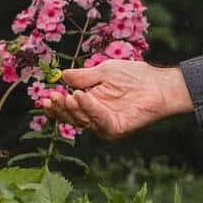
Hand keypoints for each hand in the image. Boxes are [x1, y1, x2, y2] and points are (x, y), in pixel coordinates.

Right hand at [39, 61, 190, 140]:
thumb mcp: (104, 72)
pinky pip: (98, 120)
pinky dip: (89, 109)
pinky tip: (80, 97)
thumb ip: (83, 77)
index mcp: (91, 104)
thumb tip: (63, 75)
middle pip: (71, 118)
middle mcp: (96, 117)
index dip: (56, 105)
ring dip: (72, 108)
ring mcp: (106, 125)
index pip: (68, 109)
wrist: (159, 84)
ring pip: (82, 120)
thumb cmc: (135, 76)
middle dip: (60, 108)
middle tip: (51, 97)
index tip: (44, 98)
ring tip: (65, 96)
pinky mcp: (116, 129)